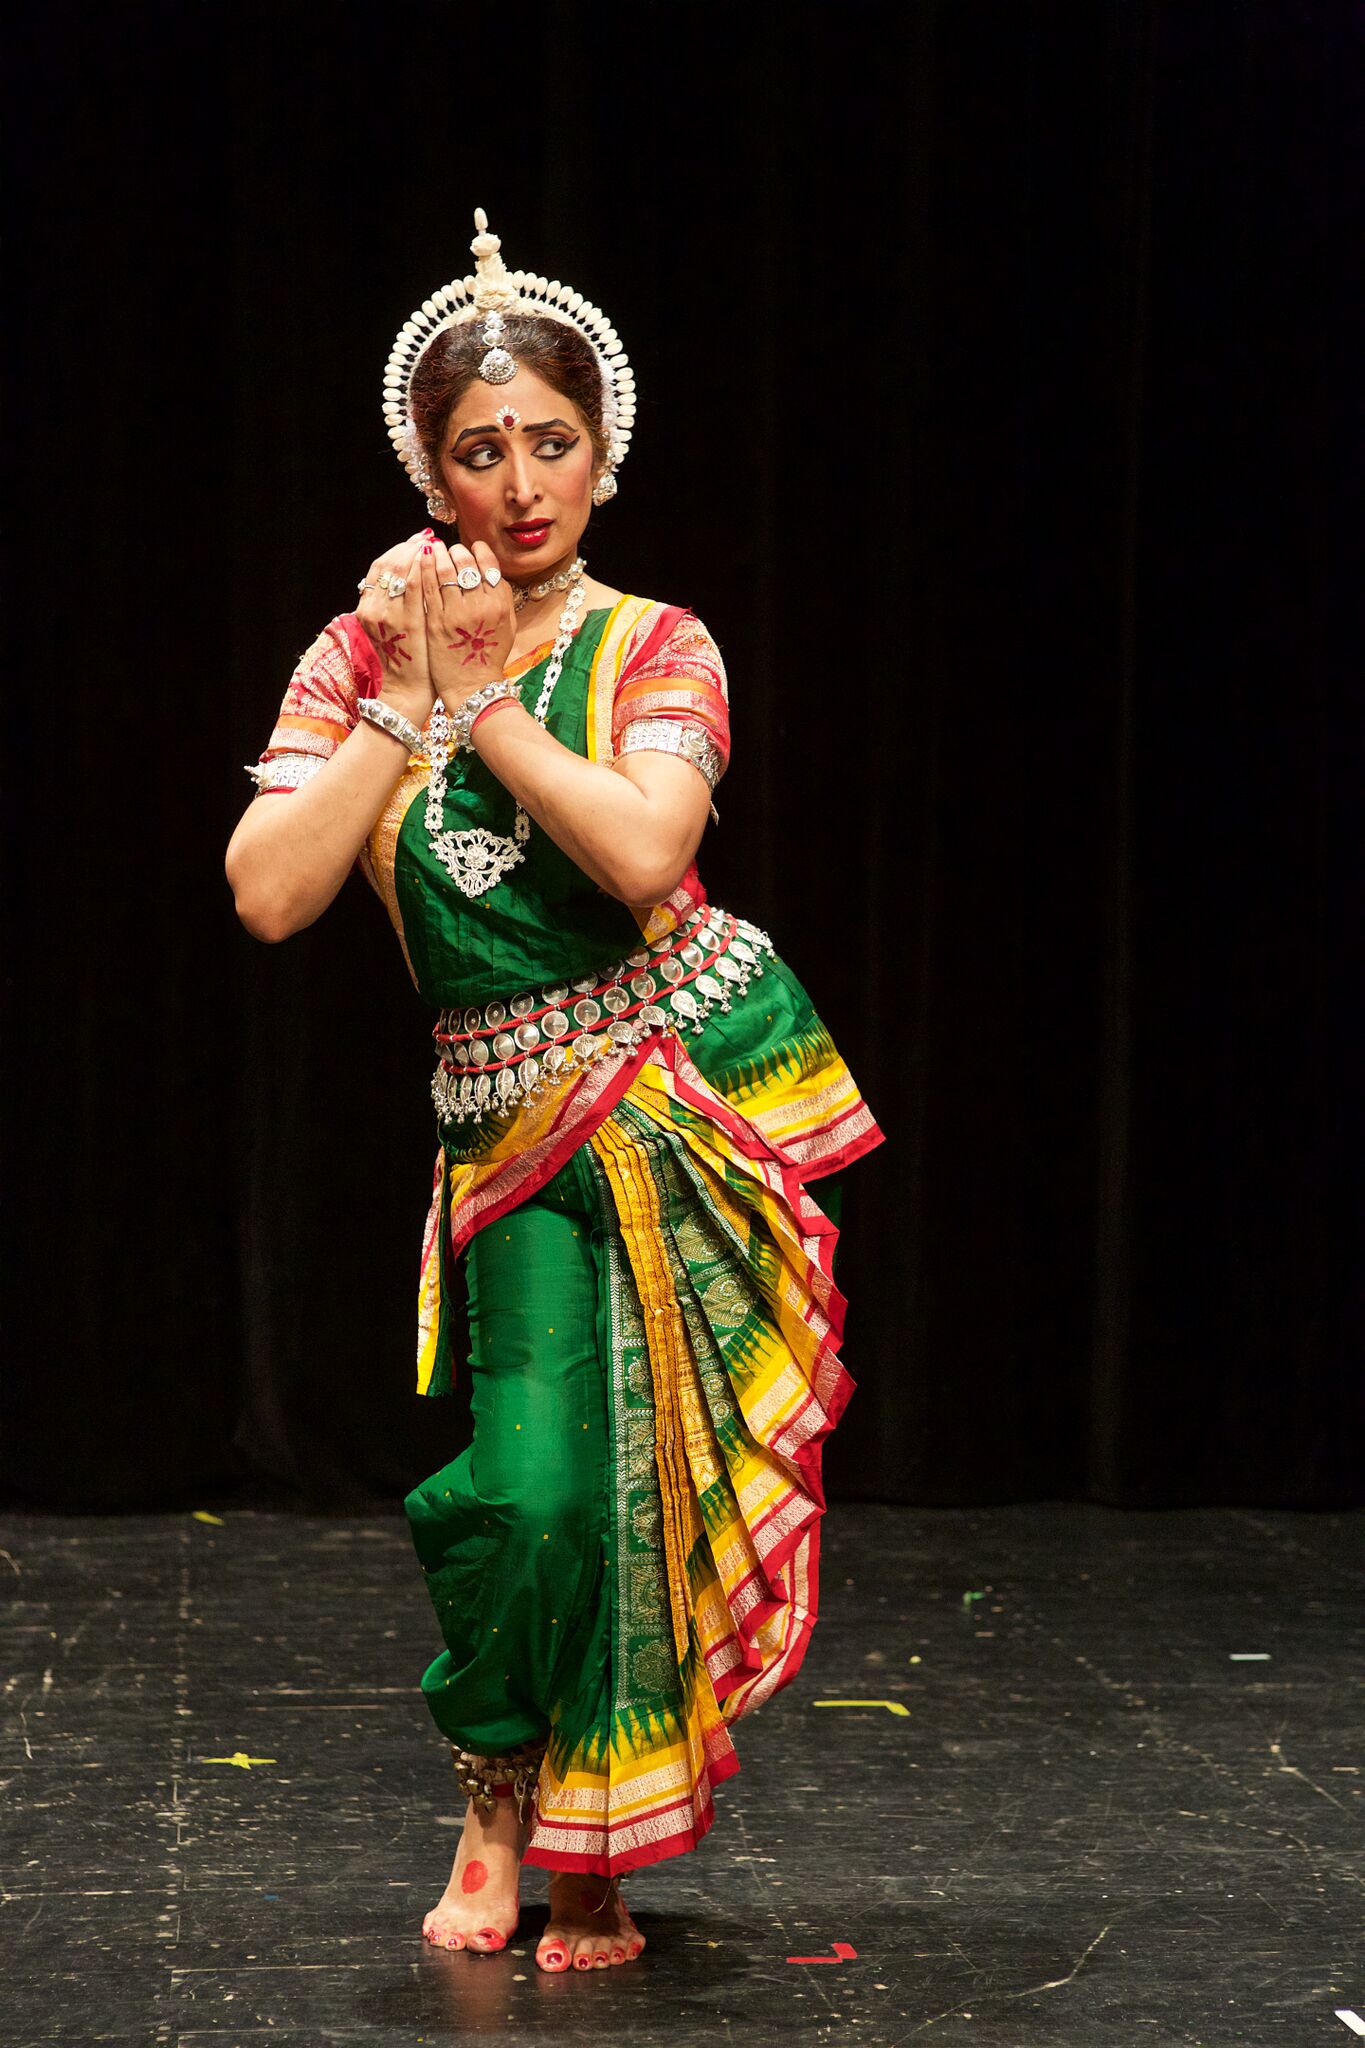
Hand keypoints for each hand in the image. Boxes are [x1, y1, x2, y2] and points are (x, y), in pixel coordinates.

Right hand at [356, 533, 435, 724]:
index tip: (417, 541)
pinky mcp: (407, 622)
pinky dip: (424, 568)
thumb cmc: (408, 659)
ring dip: (418, 553)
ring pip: (400, 569)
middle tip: (428, 538)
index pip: (379, 567)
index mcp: (367, 608)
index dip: (399, 550)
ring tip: (436, 546)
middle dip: (409, 547)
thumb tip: (413, 573)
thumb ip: (396, 602)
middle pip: (388, 563)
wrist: (408, 691)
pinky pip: (415, 586)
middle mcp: (373, 608)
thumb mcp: (393, 627)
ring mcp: (388, 614)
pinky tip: (437, 560)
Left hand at [421, 539, 515, 711]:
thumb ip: (503, 598)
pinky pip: (427, 587)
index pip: (488, 563)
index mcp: (500, 604)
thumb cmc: (489, 657)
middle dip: (455, 550)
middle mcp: (479, 605)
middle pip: (465, 563)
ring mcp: (455, 613)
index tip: (471, 549)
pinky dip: (422, 569)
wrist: (472, 687)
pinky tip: (420, 561)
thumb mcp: (508, 626)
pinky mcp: (435, 622)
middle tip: (449, 550)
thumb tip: (492, 572)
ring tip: (432, 550)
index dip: (478, 550)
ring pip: (443, 571)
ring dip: (436, 555)